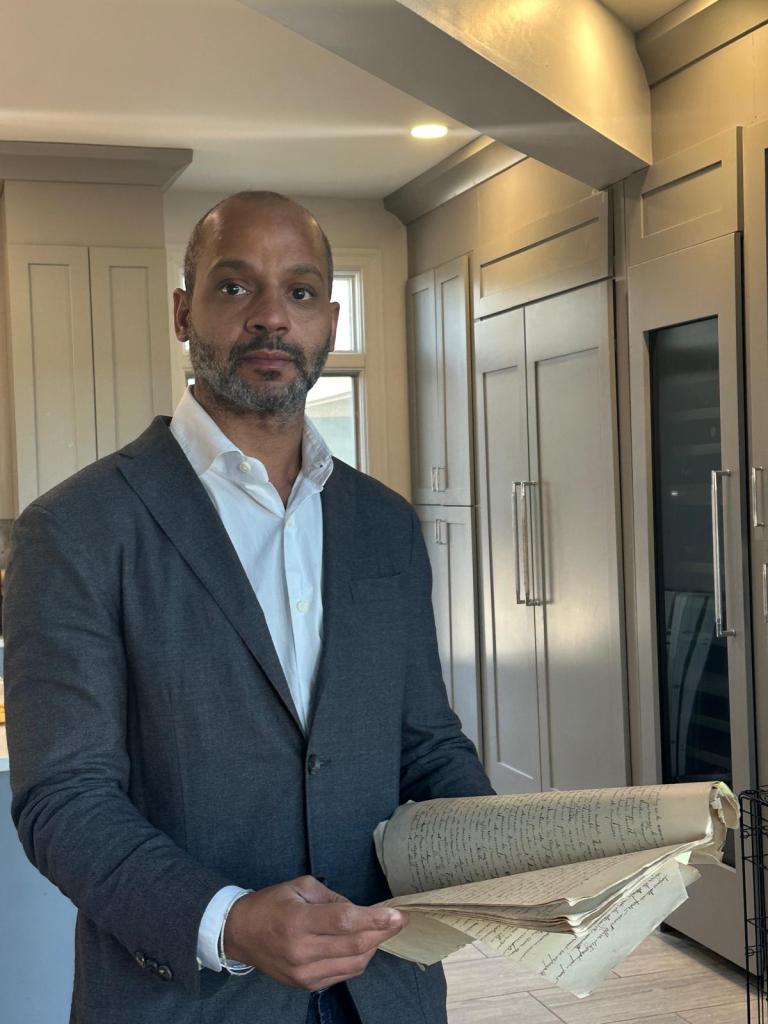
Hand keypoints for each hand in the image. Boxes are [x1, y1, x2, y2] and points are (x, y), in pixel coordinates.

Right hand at [222, 875, 407, 989]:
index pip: (345, 922)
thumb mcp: (301, 887)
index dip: (375, 918)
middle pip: (355, 945)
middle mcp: (302, 951)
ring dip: (373, 946)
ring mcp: (305, 973)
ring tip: (381, 930)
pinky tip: (362, 945)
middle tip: (400, 920)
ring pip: (354, 963)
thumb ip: (333, 898)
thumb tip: (361, 910)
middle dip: (383, 932)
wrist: (240, 934)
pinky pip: (344, 974)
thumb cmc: (271, 904)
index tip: (398, 914)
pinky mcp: (306, 985)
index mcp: (298, 921)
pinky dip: (359, 959)